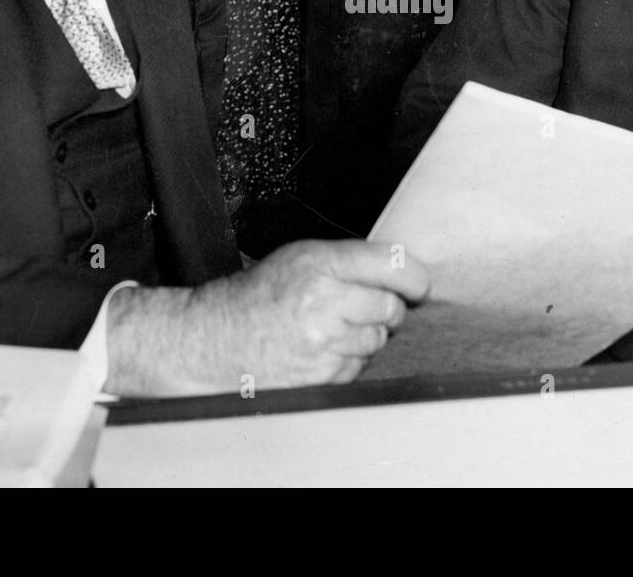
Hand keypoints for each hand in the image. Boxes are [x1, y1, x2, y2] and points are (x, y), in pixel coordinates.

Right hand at [105, 239, 429, 396]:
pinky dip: (349, 360)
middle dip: (387, 309)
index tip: (420, 284)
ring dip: (367, 336)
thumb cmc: (257, 295)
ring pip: (377, 340)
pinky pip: (359, 367)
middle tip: (367, 307)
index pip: (391, 264)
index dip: (415, 276)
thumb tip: (402, 273)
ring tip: (334, 328)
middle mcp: (323, 300)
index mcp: (318, 263)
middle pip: (390, 307)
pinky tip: (323, 349)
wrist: (212, 339)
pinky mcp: (319, 373)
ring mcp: (321, 341)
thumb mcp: (299, 258)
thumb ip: (348, 262)